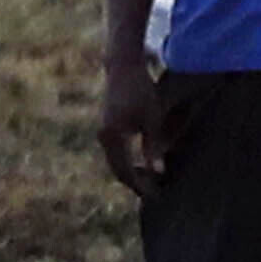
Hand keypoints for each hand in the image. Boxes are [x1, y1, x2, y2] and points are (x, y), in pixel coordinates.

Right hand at [98, 53, 169, 195]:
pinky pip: (114, 152)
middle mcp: (103, 137)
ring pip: (115, 161)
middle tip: (152, 194)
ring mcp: (102, 132)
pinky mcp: (106, 127)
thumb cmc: (140, 89)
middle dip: (134, 183)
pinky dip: (126, 162)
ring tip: (148, 183)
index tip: (154, 195)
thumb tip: (158, 172)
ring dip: (130, 173)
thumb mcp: (151, 118)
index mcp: (113, 136)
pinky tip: (141, 165)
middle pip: (117, 170)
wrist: (122, 67)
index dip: (139, 185)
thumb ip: (153, 146)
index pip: (125, 170)